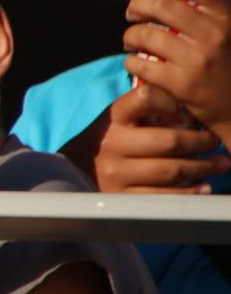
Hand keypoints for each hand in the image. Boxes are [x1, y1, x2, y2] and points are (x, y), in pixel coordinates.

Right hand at [94, 82, 229, 193]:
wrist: (77, 169)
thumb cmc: (110, 139)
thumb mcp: (120, 118)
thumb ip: (147, 109)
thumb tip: (189, 109)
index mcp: (114, 118)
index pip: (145, 97)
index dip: (171, 102)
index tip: (186, 111)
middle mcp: (113, 144)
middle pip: (169, 141)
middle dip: (202, 142)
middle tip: (215, 142)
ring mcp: (117, 173)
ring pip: (171, 170)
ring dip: (203, 167)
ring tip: (220, 164)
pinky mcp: (122, 196)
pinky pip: (164, 196)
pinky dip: (190, 192)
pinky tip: (203, 186)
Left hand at [124, 0, 230, 140]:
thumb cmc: (225, 63)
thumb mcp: (226, 30)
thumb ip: (203, 12)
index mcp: (225, 15)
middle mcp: (214, 34)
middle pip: (158, 4)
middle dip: (136, 6)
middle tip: (133, 13)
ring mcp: (198, 60)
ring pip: (143, 35)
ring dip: (130, 36)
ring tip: (132, 41)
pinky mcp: (182, 84)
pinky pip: (139, 64)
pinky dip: (131, 62)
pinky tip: (137, 63)